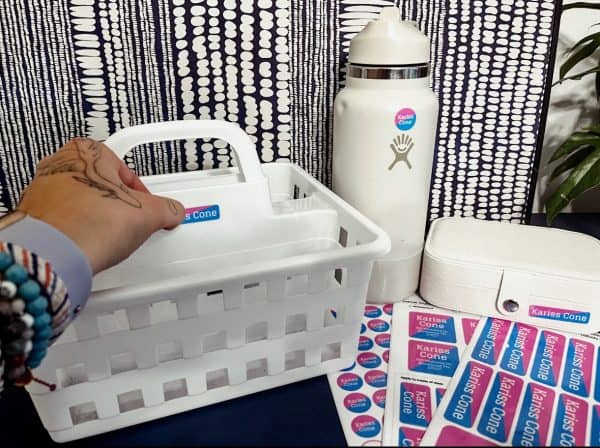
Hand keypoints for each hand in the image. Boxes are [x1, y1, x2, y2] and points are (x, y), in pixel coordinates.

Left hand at [17, 138, 184, 273]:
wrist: (55, 254)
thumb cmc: (90, 223)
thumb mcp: (148, 214)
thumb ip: (166, 209)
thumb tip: (172, 212)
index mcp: (87, 151)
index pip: (125, 169)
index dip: (140, 192)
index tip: (146, 206)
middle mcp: (59, 164)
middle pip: (100, 183)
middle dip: (116, 202)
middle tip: (128, 220)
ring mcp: (42, 190)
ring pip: (80, 200)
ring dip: (96, 216)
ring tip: (108, 235)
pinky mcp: (33, 215)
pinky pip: (63, 219)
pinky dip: (77, 229)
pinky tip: (89, 243)